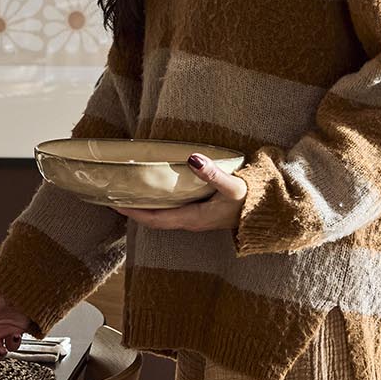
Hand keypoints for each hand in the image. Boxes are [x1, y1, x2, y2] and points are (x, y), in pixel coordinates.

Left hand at [119, 152, 246, 231]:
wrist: (268, 215)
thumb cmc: (251, 201)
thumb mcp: (232, 186)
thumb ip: (212, 174)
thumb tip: (193, 158)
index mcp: (193, 218)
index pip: (154, 219)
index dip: (133, 212)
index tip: (113, 202)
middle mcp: (190, 221)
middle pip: (153, 219)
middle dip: (132, 209)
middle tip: (112, 194)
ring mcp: (195, 219)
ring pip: (161, 215)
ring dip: (144, 206)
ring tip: (127, 191)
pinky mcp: (200, 214)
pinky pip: (171, 211)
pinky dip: (158, 203)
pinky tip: (154, 190)